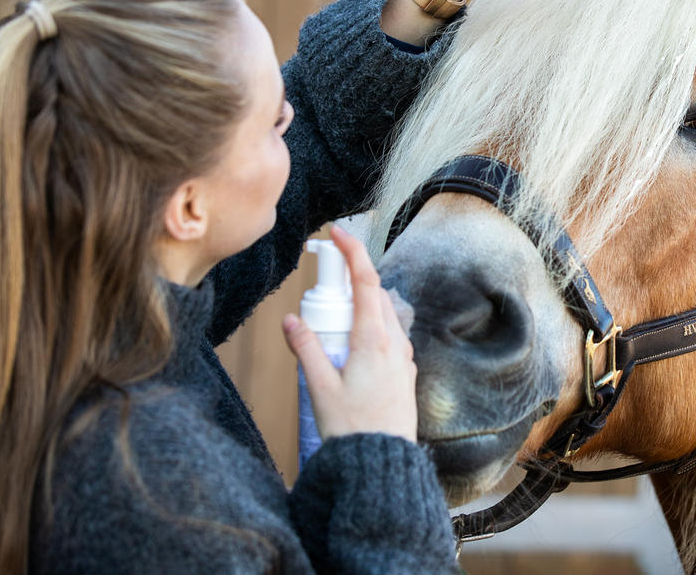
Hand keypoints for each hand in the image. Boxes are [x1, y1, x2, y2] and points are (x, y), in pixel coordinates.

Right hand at [282, 225, 417, 441]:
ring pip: (383, 316)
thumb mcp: (318, 387)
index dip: (353, 251)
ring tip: (330, 322)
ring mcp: (404, 358)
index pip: (366, 280)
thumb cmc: (351, 428)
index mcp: (374, 339)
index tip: (338, 232)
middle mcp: (395, 343)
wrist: (383, 463)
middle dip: (350, 279)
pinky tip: (350, 349)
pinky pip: (389, 338)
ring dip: (359, 307)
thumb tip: (290, 319)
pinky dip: (369, 329)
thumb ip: (305, 348)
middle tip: (325, 276)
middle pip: (374, 294)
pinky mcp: (405, 373)